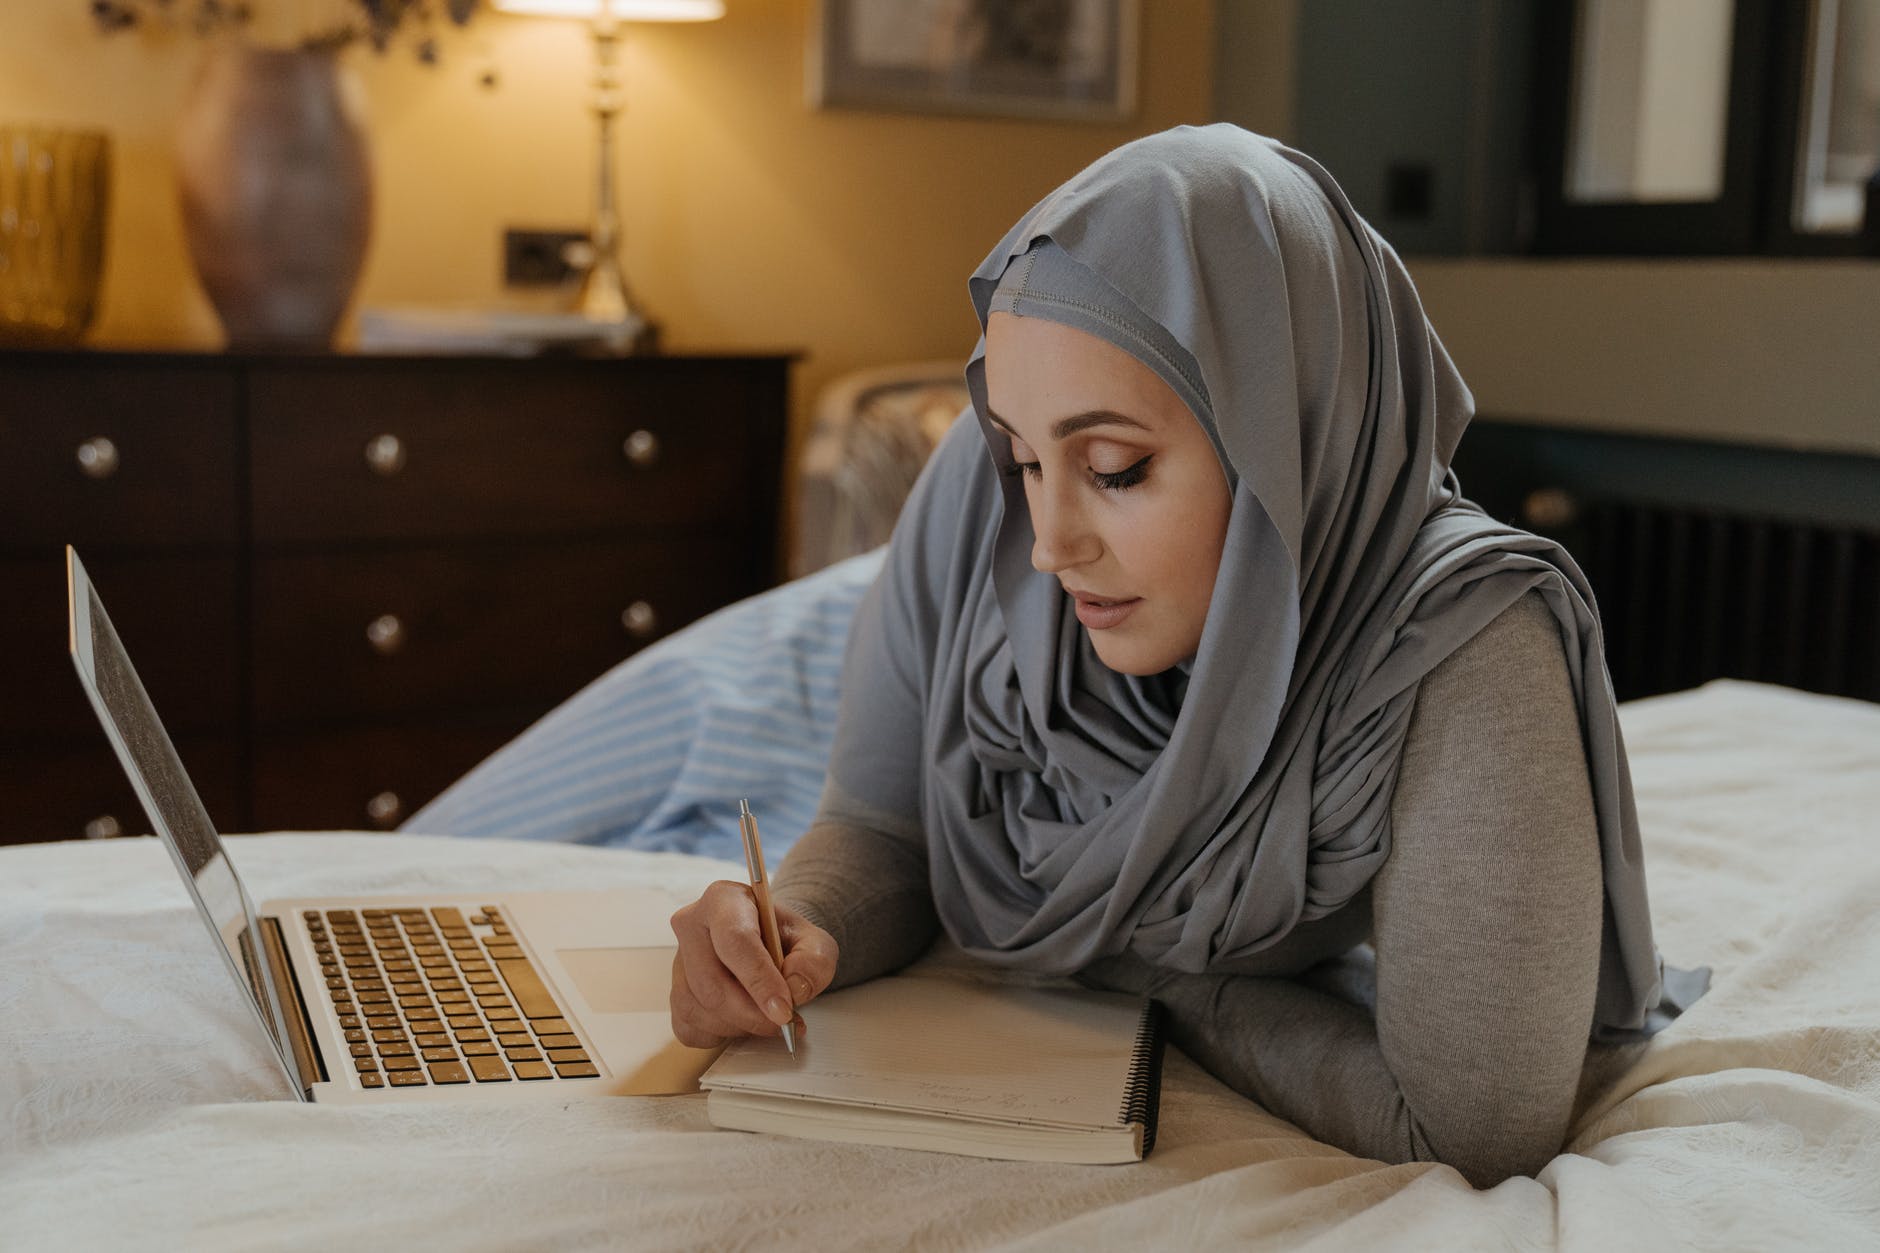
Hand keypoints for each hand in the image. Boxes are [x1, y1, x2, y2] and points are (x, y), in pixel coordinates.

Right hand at [669, 880, 837, 1048]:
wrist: (769, 946)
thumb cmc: (785, 940)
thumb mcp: (814, 942)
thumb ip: (814, 961)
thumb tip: (795, 988)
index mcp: (723, 900)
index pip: (735, 941)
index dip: (760, 980)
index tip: (783, 1010)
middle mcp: (691, 926)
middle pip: (712, 983)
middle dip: (752, 1014)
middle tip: (784, 1022)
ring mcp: (678, 962)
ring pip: (699, 1009)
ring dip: (740, 1026)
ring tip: (767, 1016)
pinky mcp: (674, 994)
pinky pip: (690, 1028)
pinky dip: (722, 1035)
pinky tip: (743, 1021)